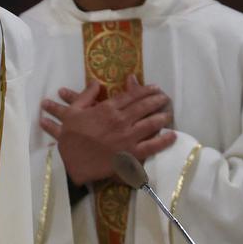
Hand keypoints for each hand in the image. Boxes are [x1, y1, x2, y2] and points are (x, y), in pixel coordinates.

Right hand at [39, 75, 176, 184]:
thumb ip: (86, 95)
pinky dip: (164, 140)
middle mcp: (120, 120)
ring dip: (162, 116)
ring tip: (169, 113)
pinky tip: (172, 136)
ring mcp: (127, 137)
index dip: (144, 90)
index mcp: (107, 109)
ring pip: (150, 123)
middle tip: (165, 97)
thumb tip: (96, 82)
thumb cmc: (70, 136)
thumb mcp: (72, 111)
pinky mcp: (131, 154)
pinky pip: (152, 146)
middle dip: (156, 100)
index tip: (154, 87)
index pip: (130, 96)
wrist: (71, 161)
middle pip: (143, 107)